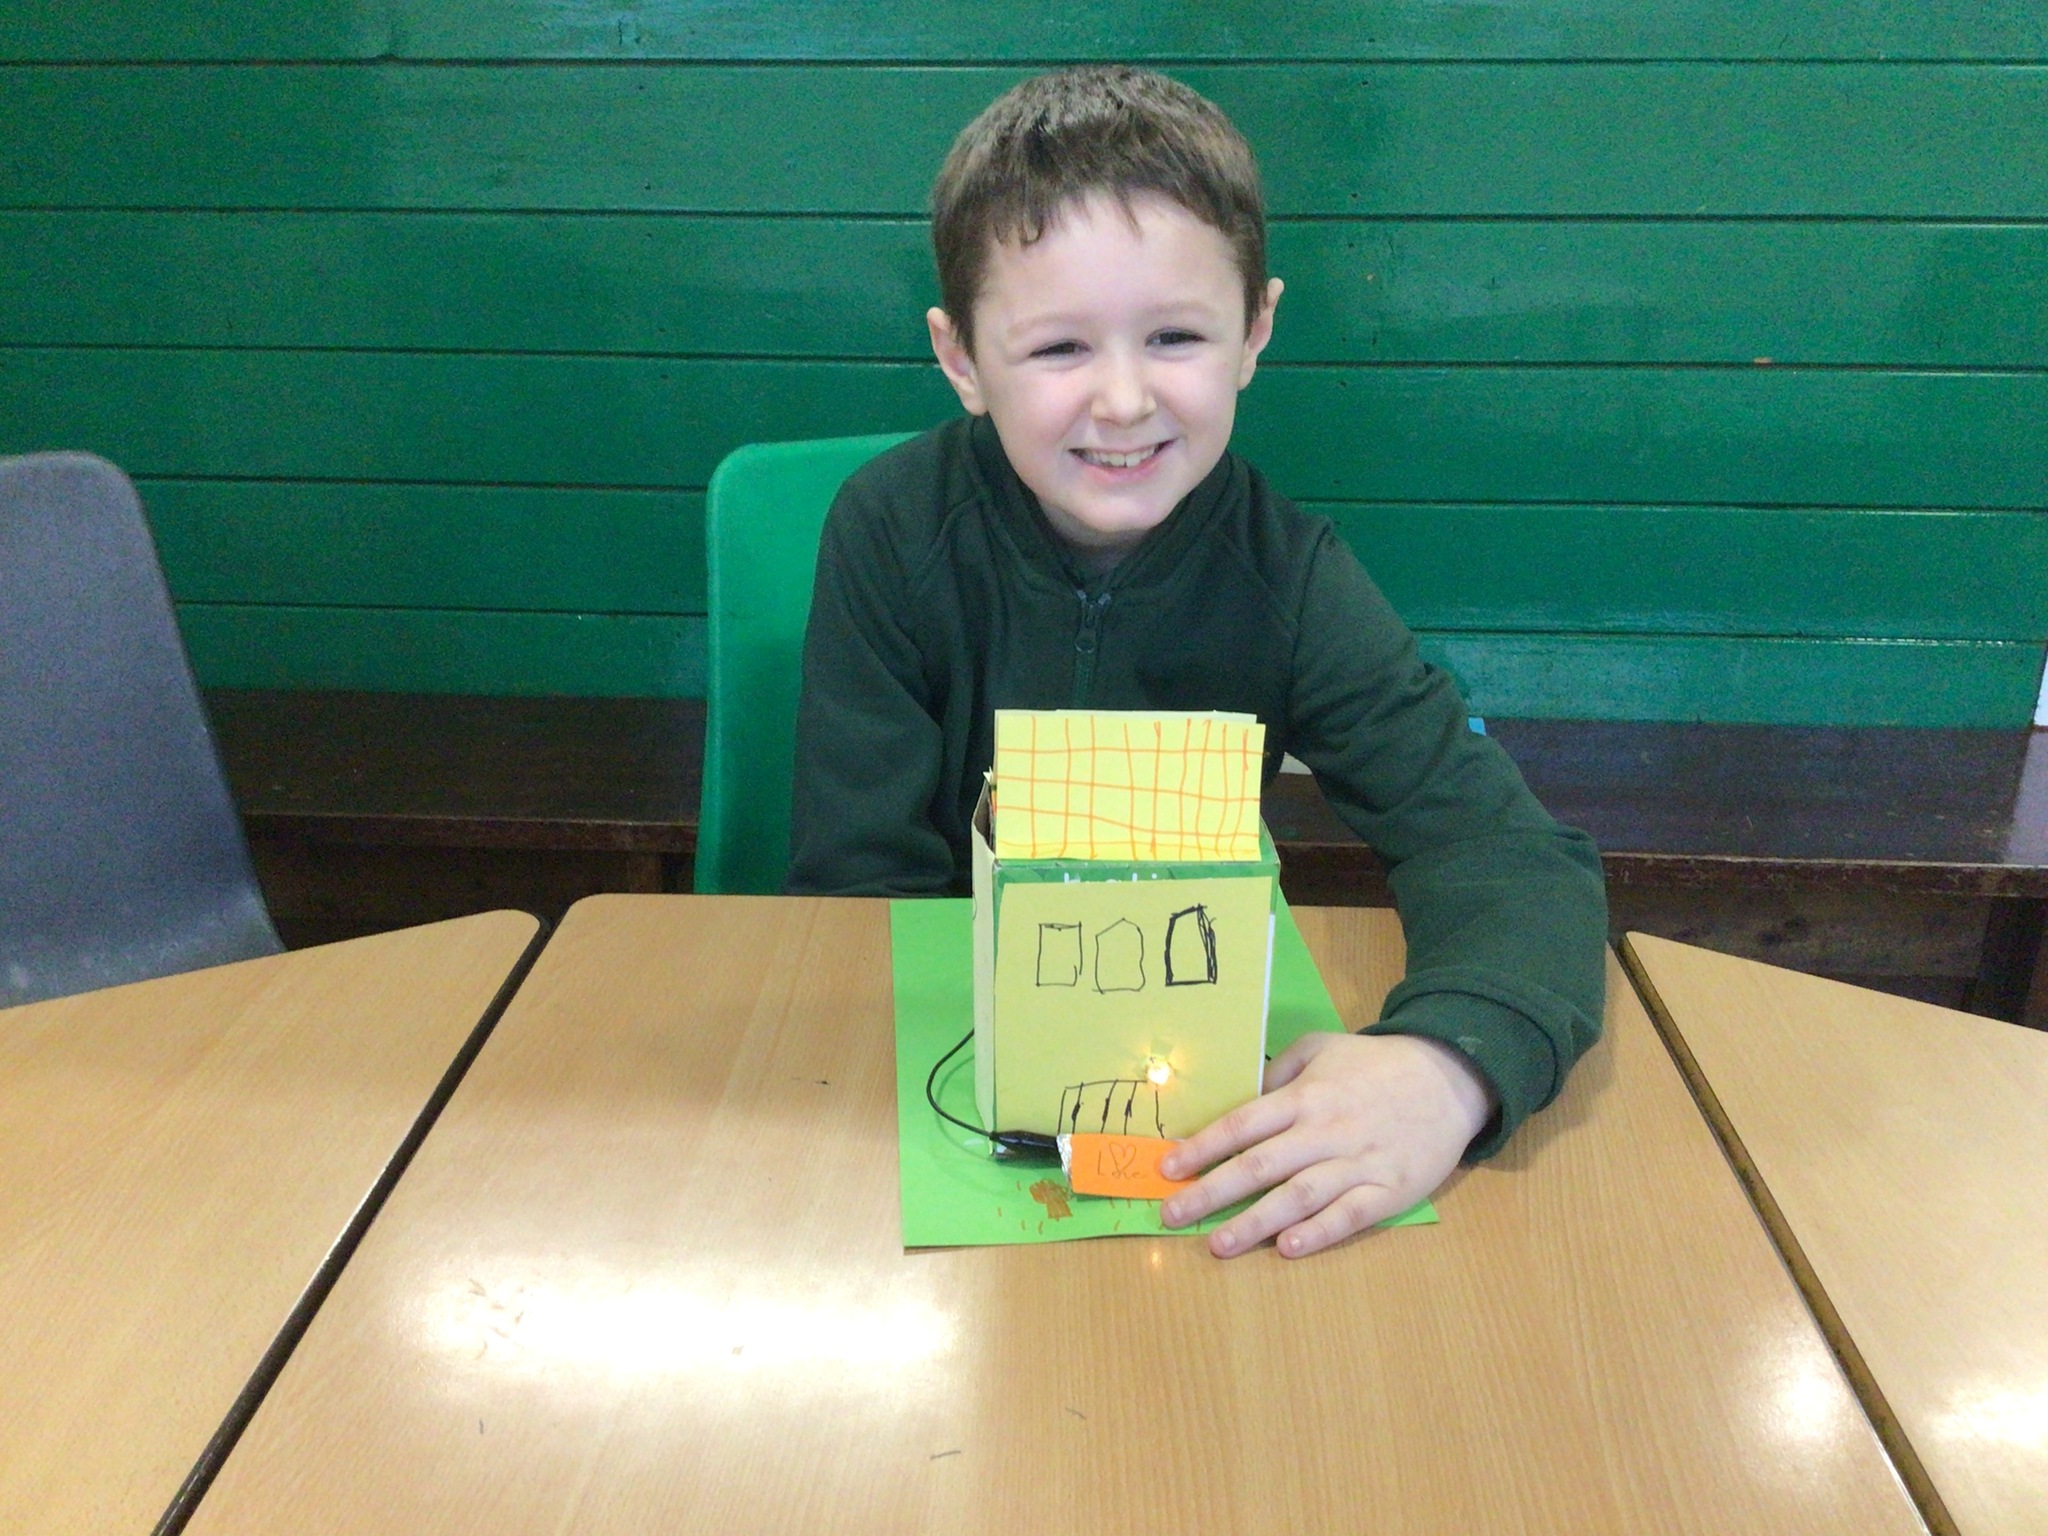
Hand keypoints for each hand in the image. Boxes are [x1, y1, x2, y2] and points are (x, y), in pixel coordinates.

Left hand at [1157, 1031, 1494, 1258]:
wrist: (1451, 1078)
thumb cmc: (1376, 1065)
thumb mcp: (1323, 1047)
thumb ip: (1280, 1070)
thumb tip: (1243, 1097)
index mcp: (1306, 1096)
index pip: (1244, 1123)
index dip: (1204, 1147)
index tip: (1168, 1167)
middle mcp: (1325, 1131)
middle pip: (1260, 1165)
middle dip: (1212, 1192)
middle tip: (1172, 1214)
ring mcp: (1358, 1163)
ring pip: (1298, 1197)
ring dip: (1255, 1223)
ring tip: (1218, 1244)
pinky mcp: (1389, 1191)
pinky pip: (1349, 1216)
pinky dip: (1318, 1233)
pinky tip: (1287, 1249)